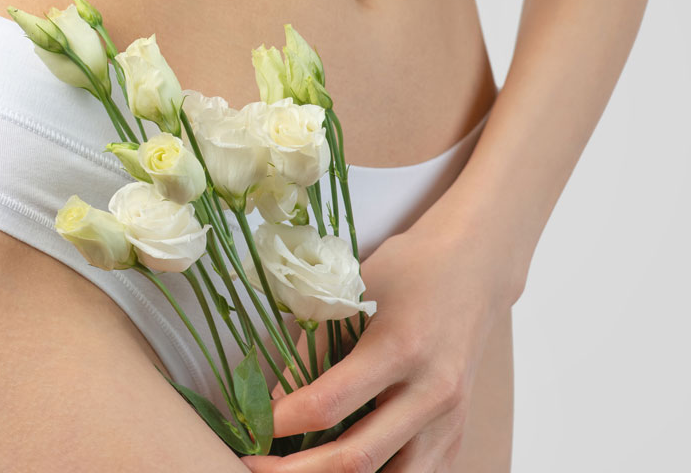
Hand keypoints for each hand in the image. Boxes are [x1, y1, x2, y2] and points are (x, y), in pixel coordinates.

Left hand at [241, 211, 523, 471]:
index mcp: (399, 348)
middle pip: (357, 458)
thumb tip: (271, 407)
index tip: (249, 426)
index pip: (328, 405)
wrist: (473, 269)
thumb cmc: (404, 272)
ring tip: (293, 472)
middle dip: (295, 472)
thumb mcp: (348, 295)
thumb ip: (310, 352)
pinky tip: (336, 470)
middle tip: (252, 467)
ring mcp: (450, 421)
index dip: (279, 423)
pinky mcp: (456, 436)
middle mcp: (432, 392)